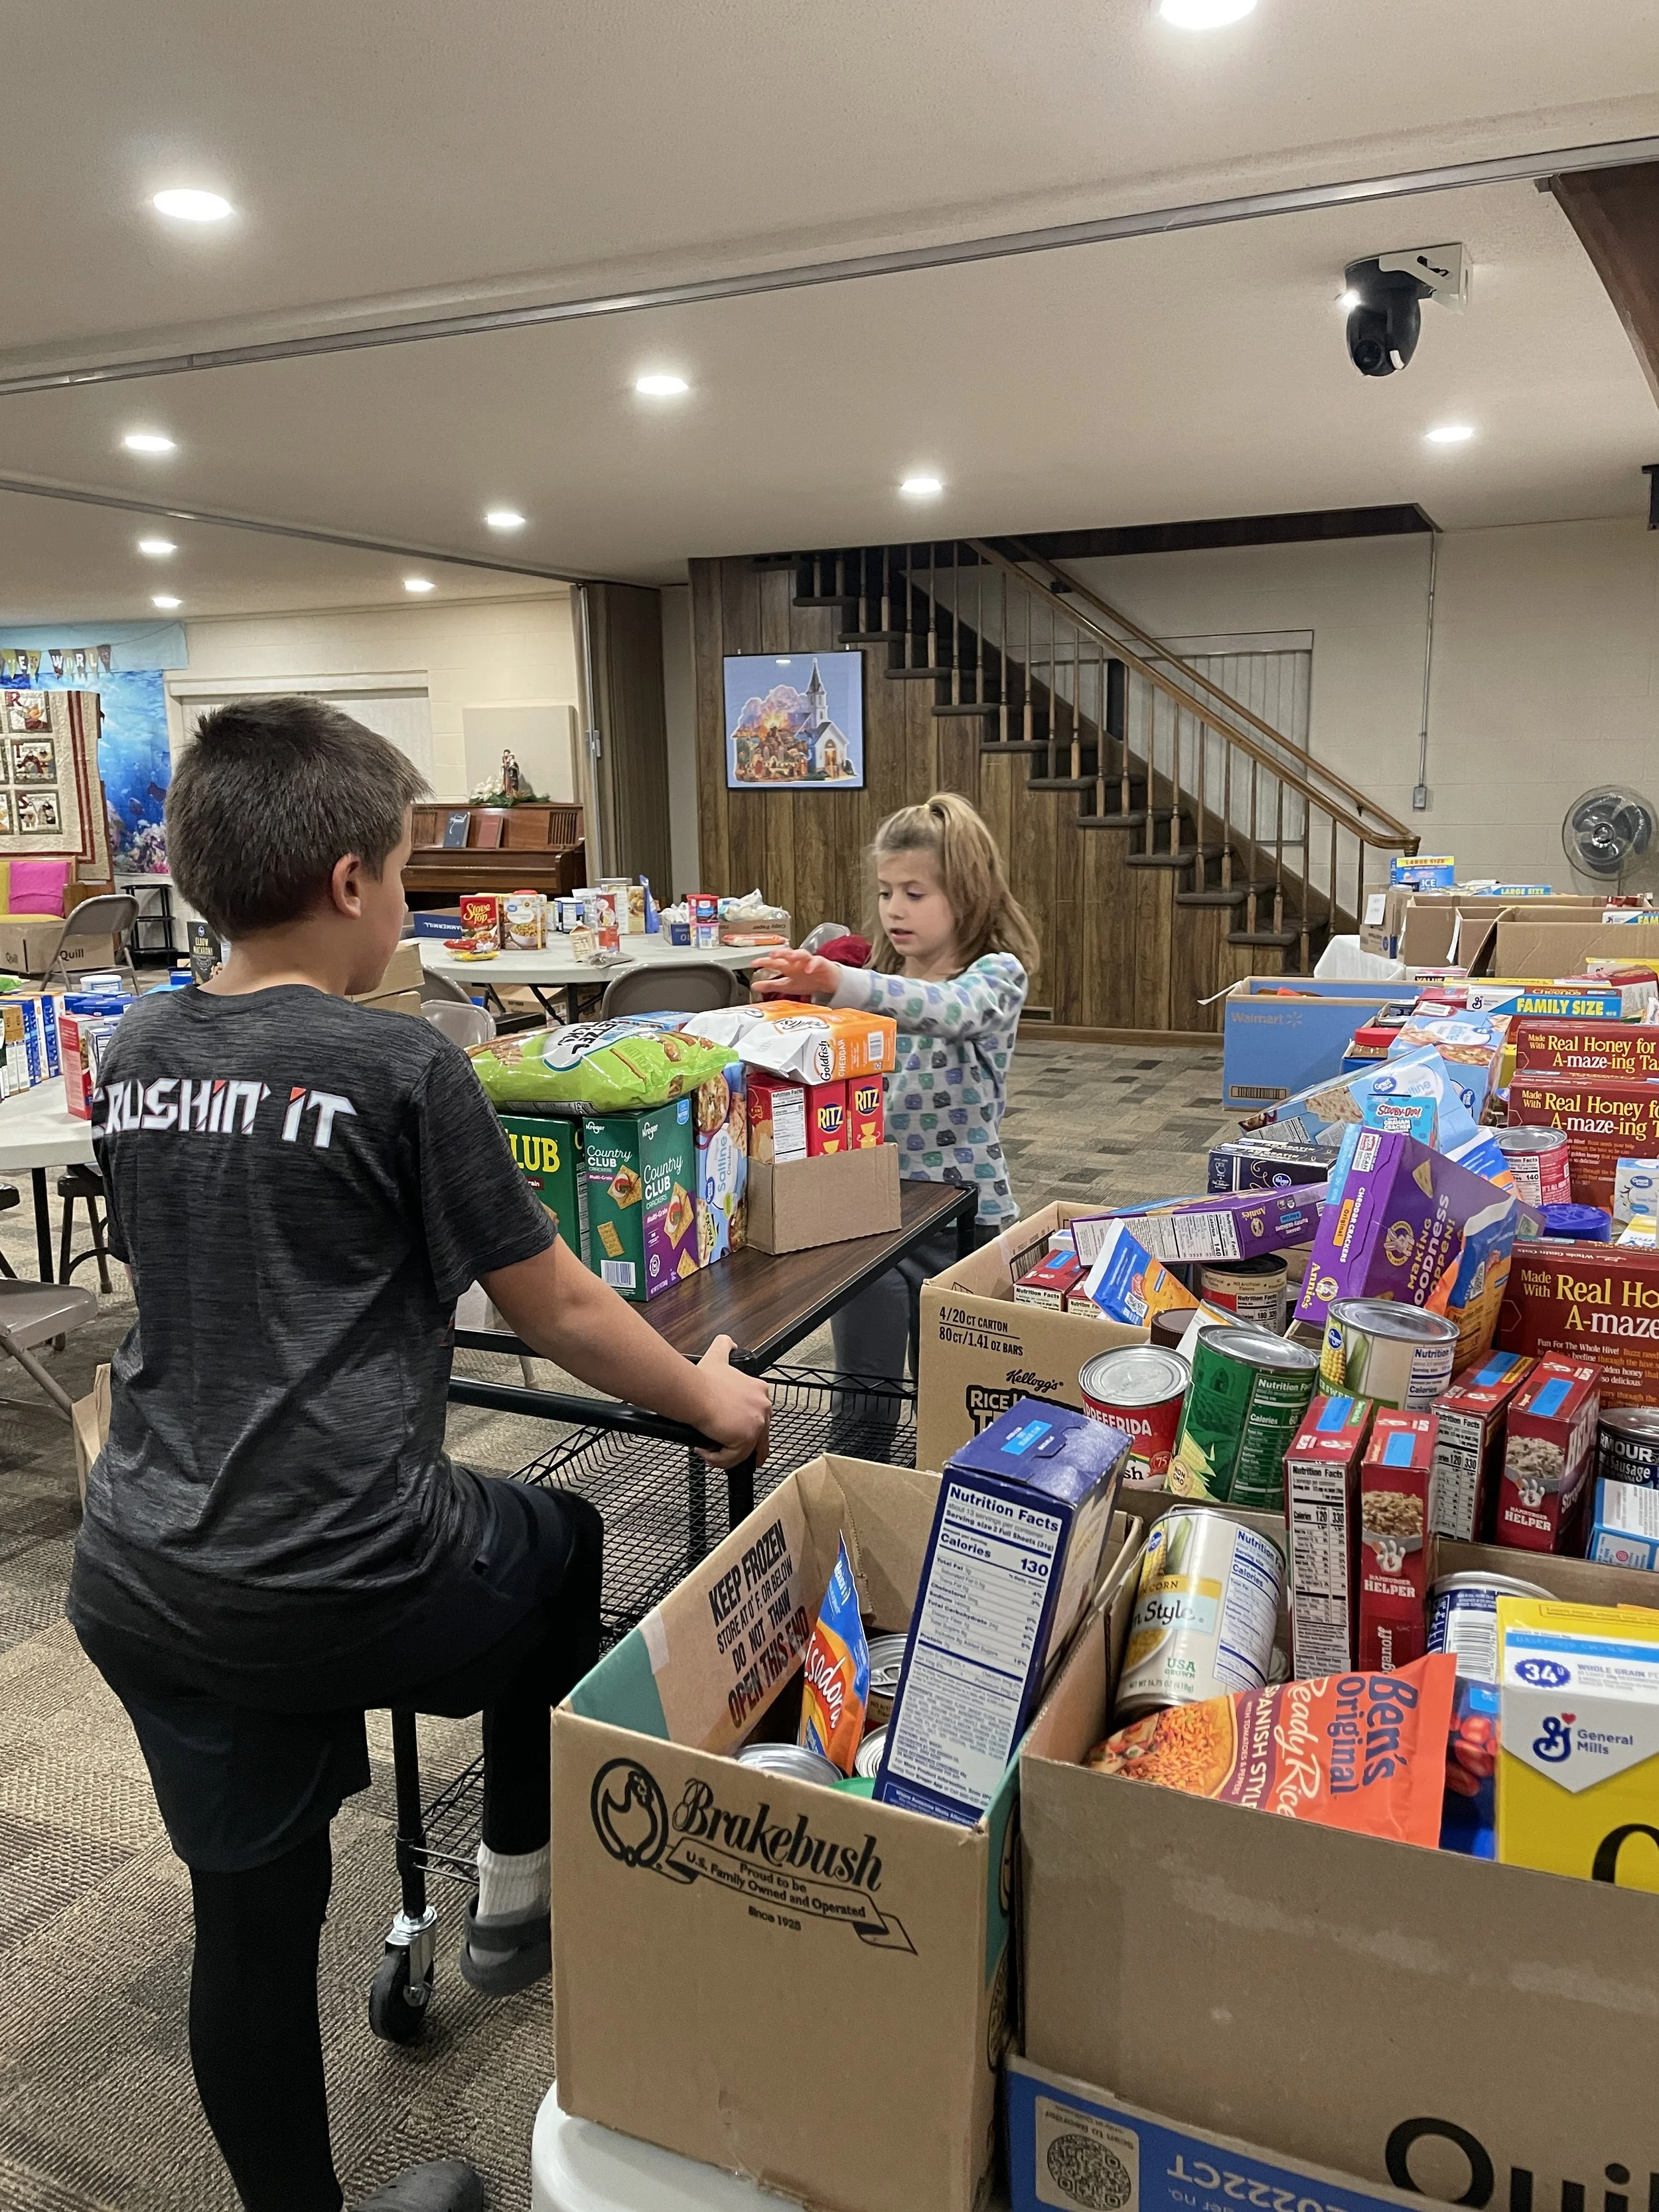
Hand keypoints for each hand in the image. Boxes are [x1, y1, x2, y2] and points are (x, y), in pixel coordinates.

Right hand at [693, 1335, 770, 1469]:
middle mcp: (762, 1406)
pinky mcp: (746, 1438)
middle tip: (719, 1447)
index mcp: (759, 1391)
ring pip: (743, 1451)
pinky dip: (718, 1460)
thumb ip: (725, 1347)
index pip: (757, 1418)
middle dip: (737, 1446)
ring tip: (708, 1450)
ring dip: (724, 1455)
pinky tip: (706, 1452)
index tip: (725, 1432)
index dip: (741, 1429)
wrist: (693, 1391)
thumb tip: (728, 1342)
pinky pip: (734, 1459)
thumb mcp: (718, 1357)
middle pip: (755, 1438)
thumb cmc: (701, 1380)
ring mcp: (757, 1423)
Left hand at [751, 946, 841, 999]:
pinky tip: (808, 969)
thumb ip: (770, 985)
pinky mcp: (820, 963)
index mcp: (787, 966)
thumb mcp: (786, 985)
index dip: (763, 962)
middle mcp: (796, 961)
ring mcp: (808, 961)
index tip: (753, 964)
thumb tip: (754, 986)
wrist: (826, 981)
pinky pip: (816, 962)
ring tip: (791, 957)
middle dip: (779, 953)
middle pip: (786, 954)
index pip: (773, 962)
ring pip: (801, 954)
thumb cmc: (806, 980)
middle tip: (772, 955)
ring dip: (796, 955)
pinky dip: (812, 964)